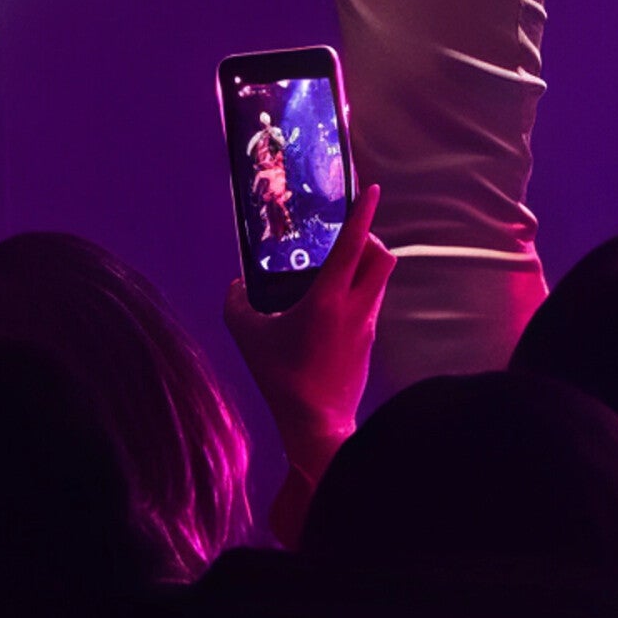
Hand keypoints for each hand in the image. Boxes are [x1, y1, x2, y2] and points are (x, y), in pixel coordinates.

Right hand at [223, 184, 396, 488]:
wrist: (317, 428)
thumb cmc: (283, 381)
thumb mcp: (250, 339)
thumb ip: (238, 305)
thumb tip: (236, 285)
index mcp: (329, 298)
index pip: (355, 243)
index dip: (364, 212)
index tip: (373, 189)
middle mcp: (356, 308)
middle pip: (382, 258)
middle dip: (370, 238)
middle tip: (347, 236)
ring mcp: (367, 327)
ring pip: (379, 281)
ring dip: (365, 266)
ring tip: (334, 270)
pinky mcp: (368, 345)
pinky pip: (370, 306)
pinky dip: (358, 294)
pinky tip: (331, 307)